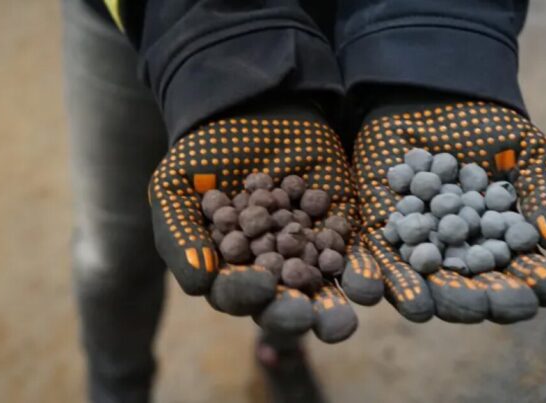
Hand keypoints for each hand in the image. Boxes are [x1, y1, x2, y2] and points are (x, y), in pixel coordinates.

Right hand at [148, 99, 382, 341]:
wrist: (251, 109)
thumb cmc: (204, 154)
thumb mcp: (176, 188)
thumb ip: (180, 235)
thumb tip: (200, 284)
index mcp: (227, 269)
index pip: (234, 293)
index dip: (246, 293)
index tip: (263, 284)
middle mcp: (268, 270)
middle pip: (279, 303)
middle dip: (293, 313)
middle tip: (306, 317)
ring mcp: (305, 253)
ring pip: (319, 289)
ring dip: (332, 309)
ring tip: (344, 320)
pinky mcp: (338, 232)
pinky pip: (350, 257)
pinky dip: (359, 272)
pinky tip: (369, 283)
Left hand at [354, 96, 545, 323]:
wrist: (428, 95)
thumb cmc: (486, 126)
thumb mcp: (525, 152)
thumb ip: (544, 194)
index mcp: (503, 244)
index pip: (527, 272)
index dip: (543, 282)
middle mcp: (463, 255)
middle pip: (478, 289)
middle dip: (490, 300)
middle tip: (501, 306)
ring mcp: (422, 249)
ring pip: (430, 284)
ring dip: (439, 300)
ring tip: (440, 309)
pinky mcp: (382, 236)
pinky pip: (383, 264)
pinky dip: (387, 281)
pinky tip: (395, 296)